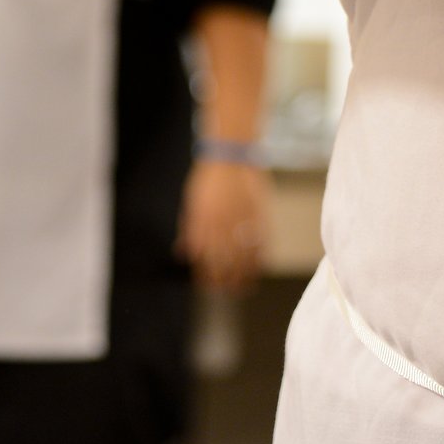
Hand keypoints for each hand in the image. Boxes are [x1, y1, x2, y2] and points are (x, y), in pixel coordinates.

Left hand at [174, 158, 268, 290]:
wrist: (229, 153)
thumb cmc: (207, 178)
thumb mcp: (191, 204)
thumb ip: (189, 229)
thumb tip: (183, 253)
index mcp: (201, 222)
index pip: (203, 258)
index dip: (206, 275)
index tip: (210, 286)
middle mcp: (219, 224)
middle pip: (222, 261)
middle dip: (225, 280)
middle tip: (230, 291)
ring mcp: (239, 218)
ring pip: (242, 254)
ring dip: (244, 273)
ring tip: (246, 286)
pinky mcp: (256, 211)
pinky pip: (259, 239)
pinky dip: (260, 254)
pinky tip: (261, 264)